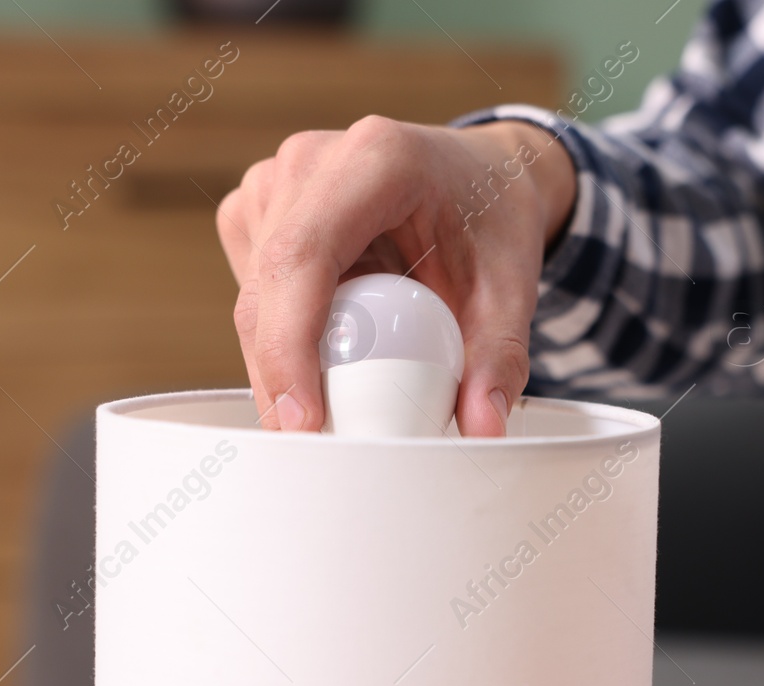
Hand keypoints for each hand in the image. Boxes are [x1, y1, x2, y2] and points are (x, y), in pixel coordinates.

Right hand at [215, 117, 575, 432]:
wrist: (480, 175)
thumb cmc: (491, 219)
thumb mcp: (513, 285)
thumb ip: (501, 358)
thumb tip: (481, 429)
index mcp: (375, 159)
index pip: (302, 257)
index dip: (289, 346)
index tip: (302, 420)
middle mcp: (308, 161)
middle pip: (266, 289)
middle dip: (281, 380)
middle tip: (321, 448)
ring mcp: (273, 183)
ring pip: (251, 300)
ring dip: (283, 363)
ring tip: (345, 390)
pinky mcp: (256, 213)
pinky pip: (253, 297)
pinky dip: (284, 340)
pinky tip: (332, 343)